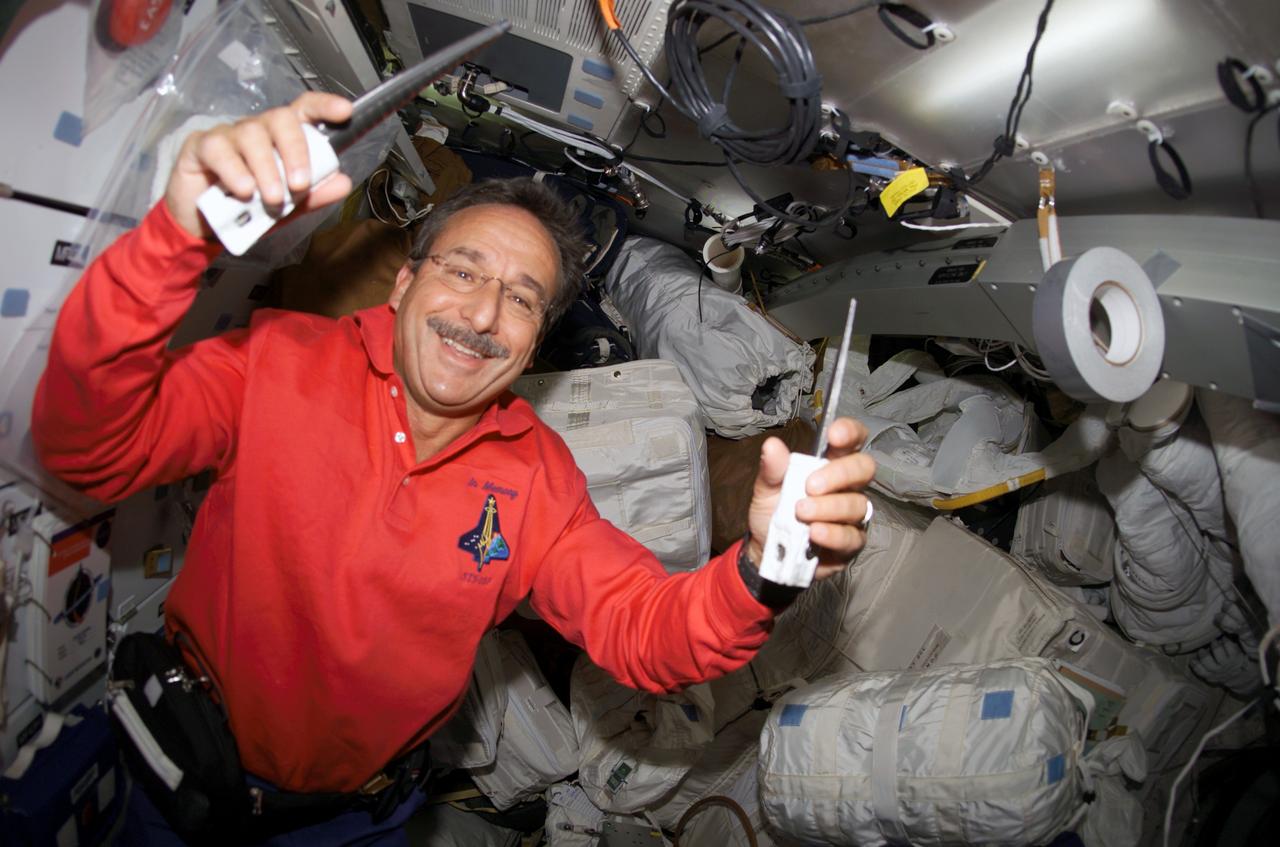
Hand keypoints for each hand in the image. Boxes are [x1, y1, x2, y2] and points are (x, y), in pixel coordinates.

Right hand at [164, 92, 354, 239]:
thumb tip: (344, 183)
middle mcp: (257, 130)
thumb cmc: (249, 209)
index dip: (323, 106)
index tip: (344, 111)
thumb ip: (314, 195)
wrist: (206, 227)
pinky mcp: (201, 146)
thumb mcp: (288, 208)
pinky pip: (219, 149)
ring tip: (273, 199)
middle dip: (295, 151)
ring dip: (267, 169)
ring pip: (251, 135)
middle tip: (299, 185)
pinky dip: (234, 171)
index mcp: (282, 139)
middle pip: (280, 119)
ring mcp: (228, 135)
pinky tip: (243, 191)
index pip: (304, 110)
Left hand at [745, 417, 875, 581]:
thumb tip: (772, 445)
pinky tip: (814, 533)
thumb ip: (772, 470)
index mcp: (829, 465)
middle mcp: (847, 487)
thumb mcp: (766, 489)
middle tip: (810, 486)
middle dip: (839, 474)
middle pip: (863, 469)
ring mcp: (852, 516)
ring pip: (857, 504)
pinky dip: (833, 534)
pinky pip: (852, 537)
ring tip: (801, 512)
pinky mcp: (851, 543)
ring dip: (828, 507)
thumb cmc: (774, 513)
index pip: (852, 441)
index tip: (834, 434)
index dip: (850, 432)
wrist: (767, 552)